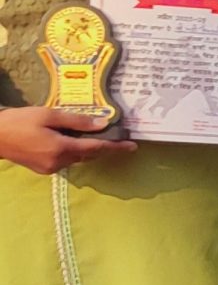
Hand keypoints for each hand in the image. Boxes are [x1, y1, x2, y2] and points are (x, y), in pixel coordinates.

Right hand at [0, 105, 133, 172]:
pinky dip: (73, 151)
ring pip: (78, 158)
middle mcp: (59, 162)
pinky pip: (66, 160)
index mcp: (61, 148)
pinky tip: (70, 140)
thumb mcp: (48, 115)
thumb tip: (102, 124)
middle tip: (117, 137)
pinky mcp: (44, 169)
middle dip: (103, 147)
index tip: (132, 146)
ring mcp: (51, 168)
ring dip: (87, 149)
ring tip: (93, 135)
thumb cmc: (18, 121)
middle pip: (89, 155)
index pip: (96, 149)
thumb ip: (77, 121)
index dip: (116, 147)